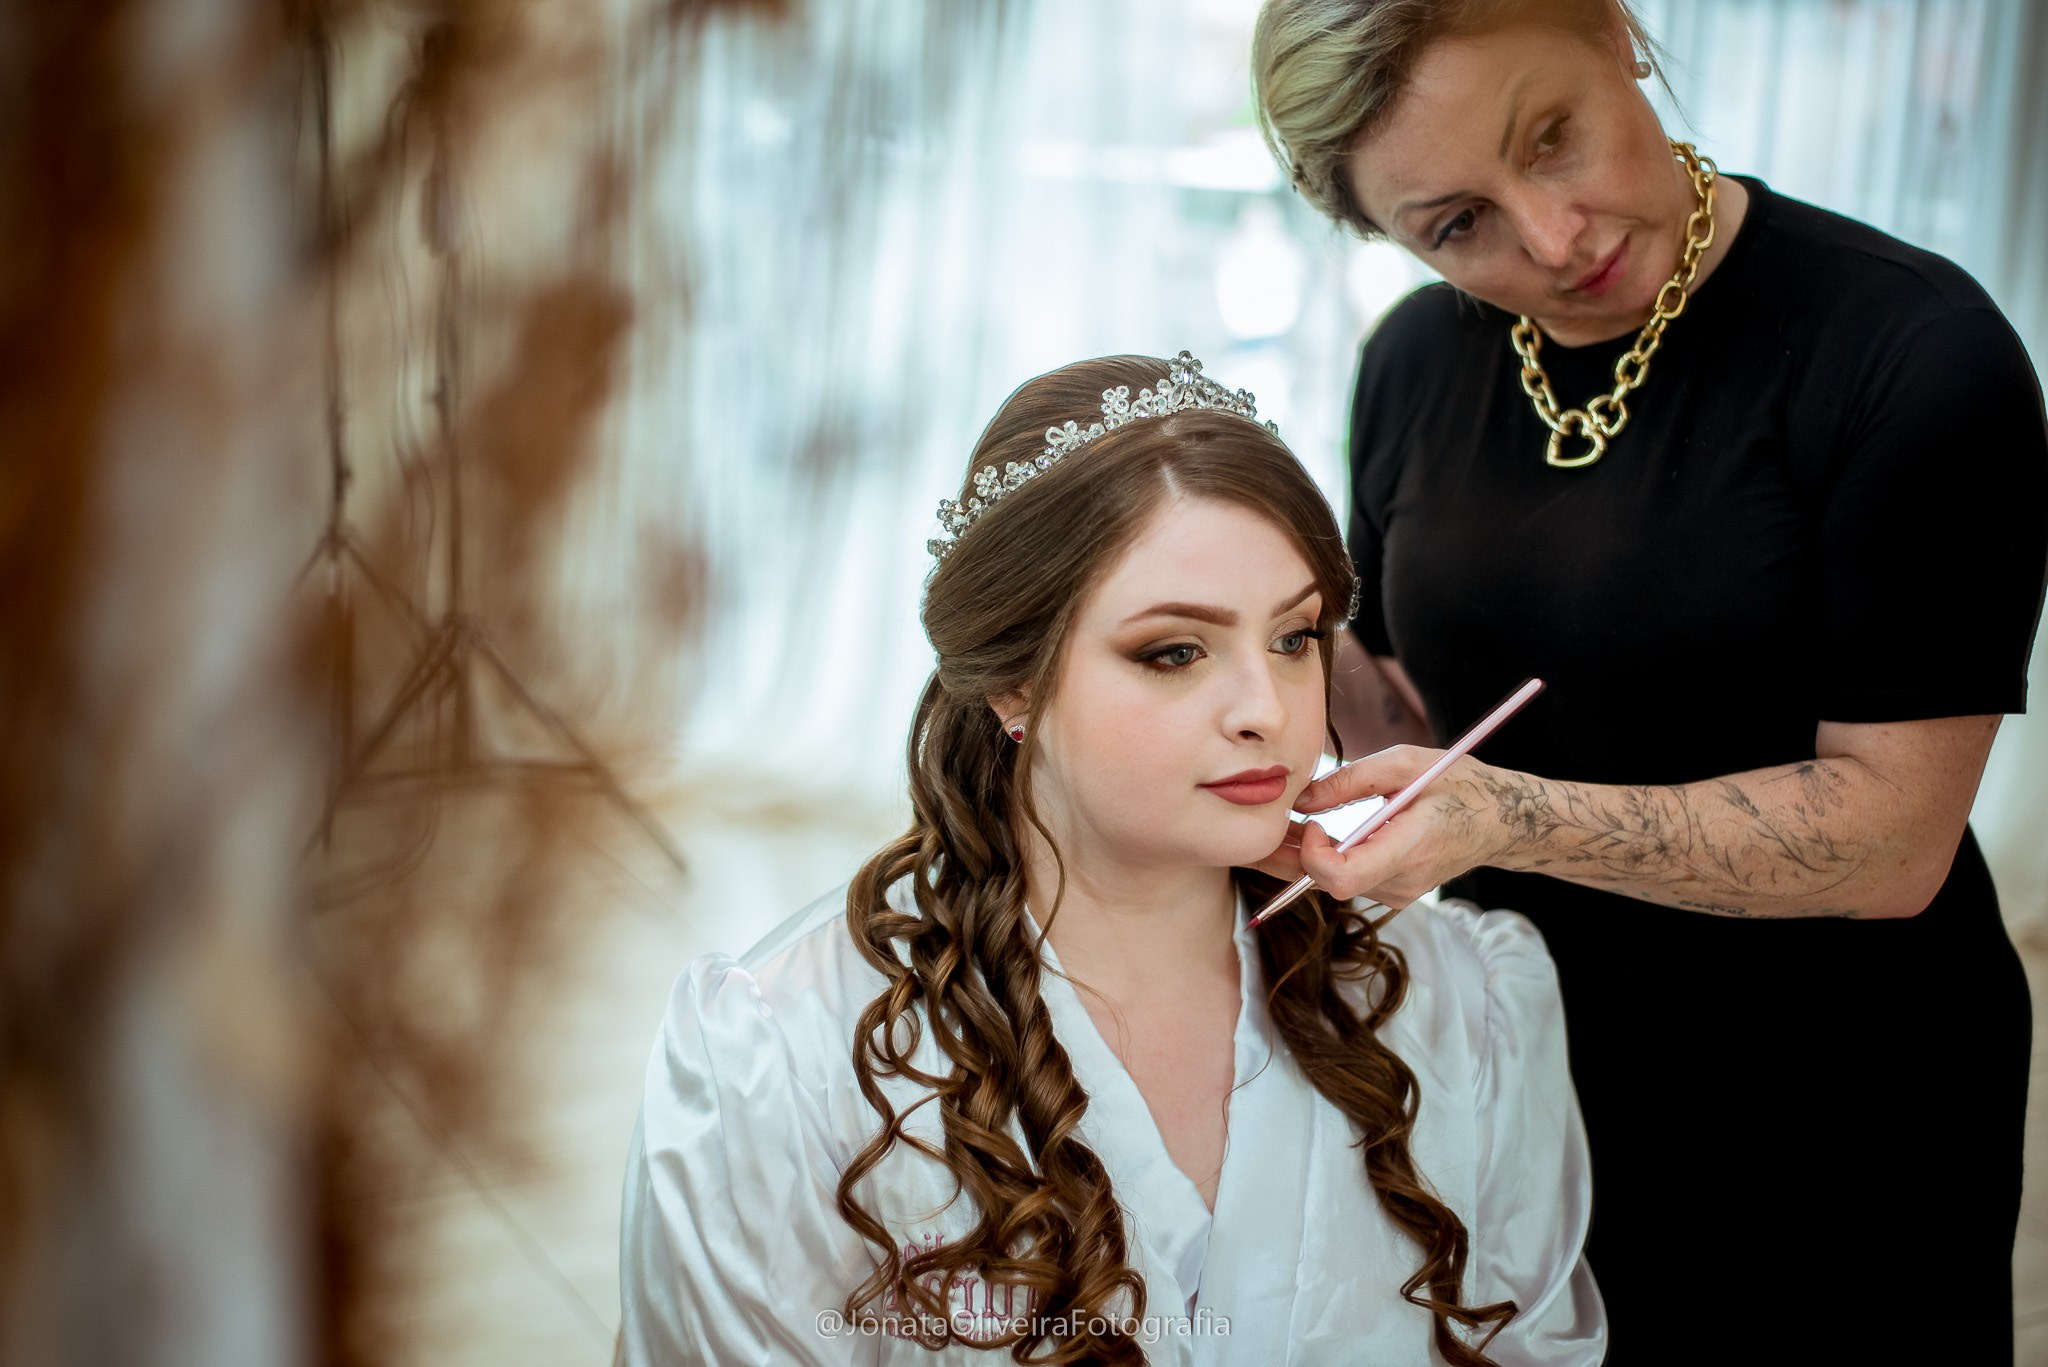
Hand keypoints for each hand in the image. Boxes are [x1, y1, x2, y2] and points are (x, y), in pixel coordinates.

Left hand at [1250, 746, 1502, 908]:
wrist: (1504, 822)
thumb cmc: (1460, 785)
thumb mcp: (1407, 764)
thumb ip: (1352, 780)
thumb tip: (1302, 799)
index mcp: (1411, 847)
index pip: (1343, 877)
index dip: (1312, 856)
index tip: (1310, 822)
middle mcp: (1403, 880)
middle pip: (1328, 884)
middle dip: (1288, 857)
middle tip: (1261, 826)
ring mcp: (1399, 893)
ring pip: (1334, 883)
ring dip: (1303, 856)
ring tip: (1281, 823)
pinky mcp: (1394, 892)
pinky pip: (1349, 880)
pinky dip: (1325, 859)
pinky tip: (1310, 833)